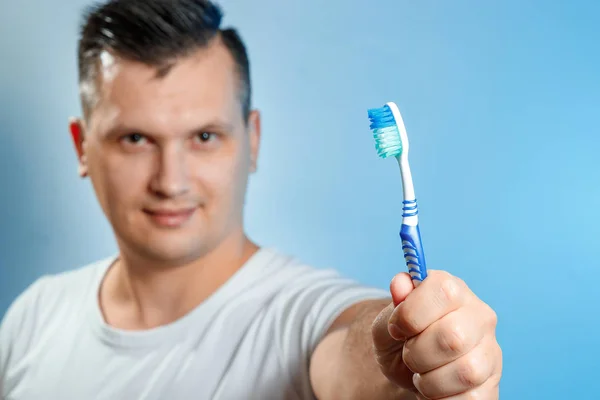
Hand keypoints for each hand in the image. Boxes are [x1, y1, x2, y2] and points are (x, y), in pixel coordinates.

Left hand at [371, 271, 501, 398]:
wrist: (411, 370)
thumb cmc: (403, 338)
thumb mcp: (389, 319)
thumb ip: (395, 303)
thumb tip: (401, 284)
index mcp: (453, 290)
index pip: (442, 291)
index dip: (410, 314)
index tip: (397, 328)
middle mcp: (479, 316)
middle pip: (453, 336)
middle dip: (418, 353)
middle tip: (409, 354)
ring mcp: (491, 351)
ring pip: (466, 371)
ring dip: (430, 381)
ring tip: (421, 374)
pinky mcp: (492, 385)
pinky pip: (472, 399)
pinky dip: (443, 399)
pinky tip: (435, 390)